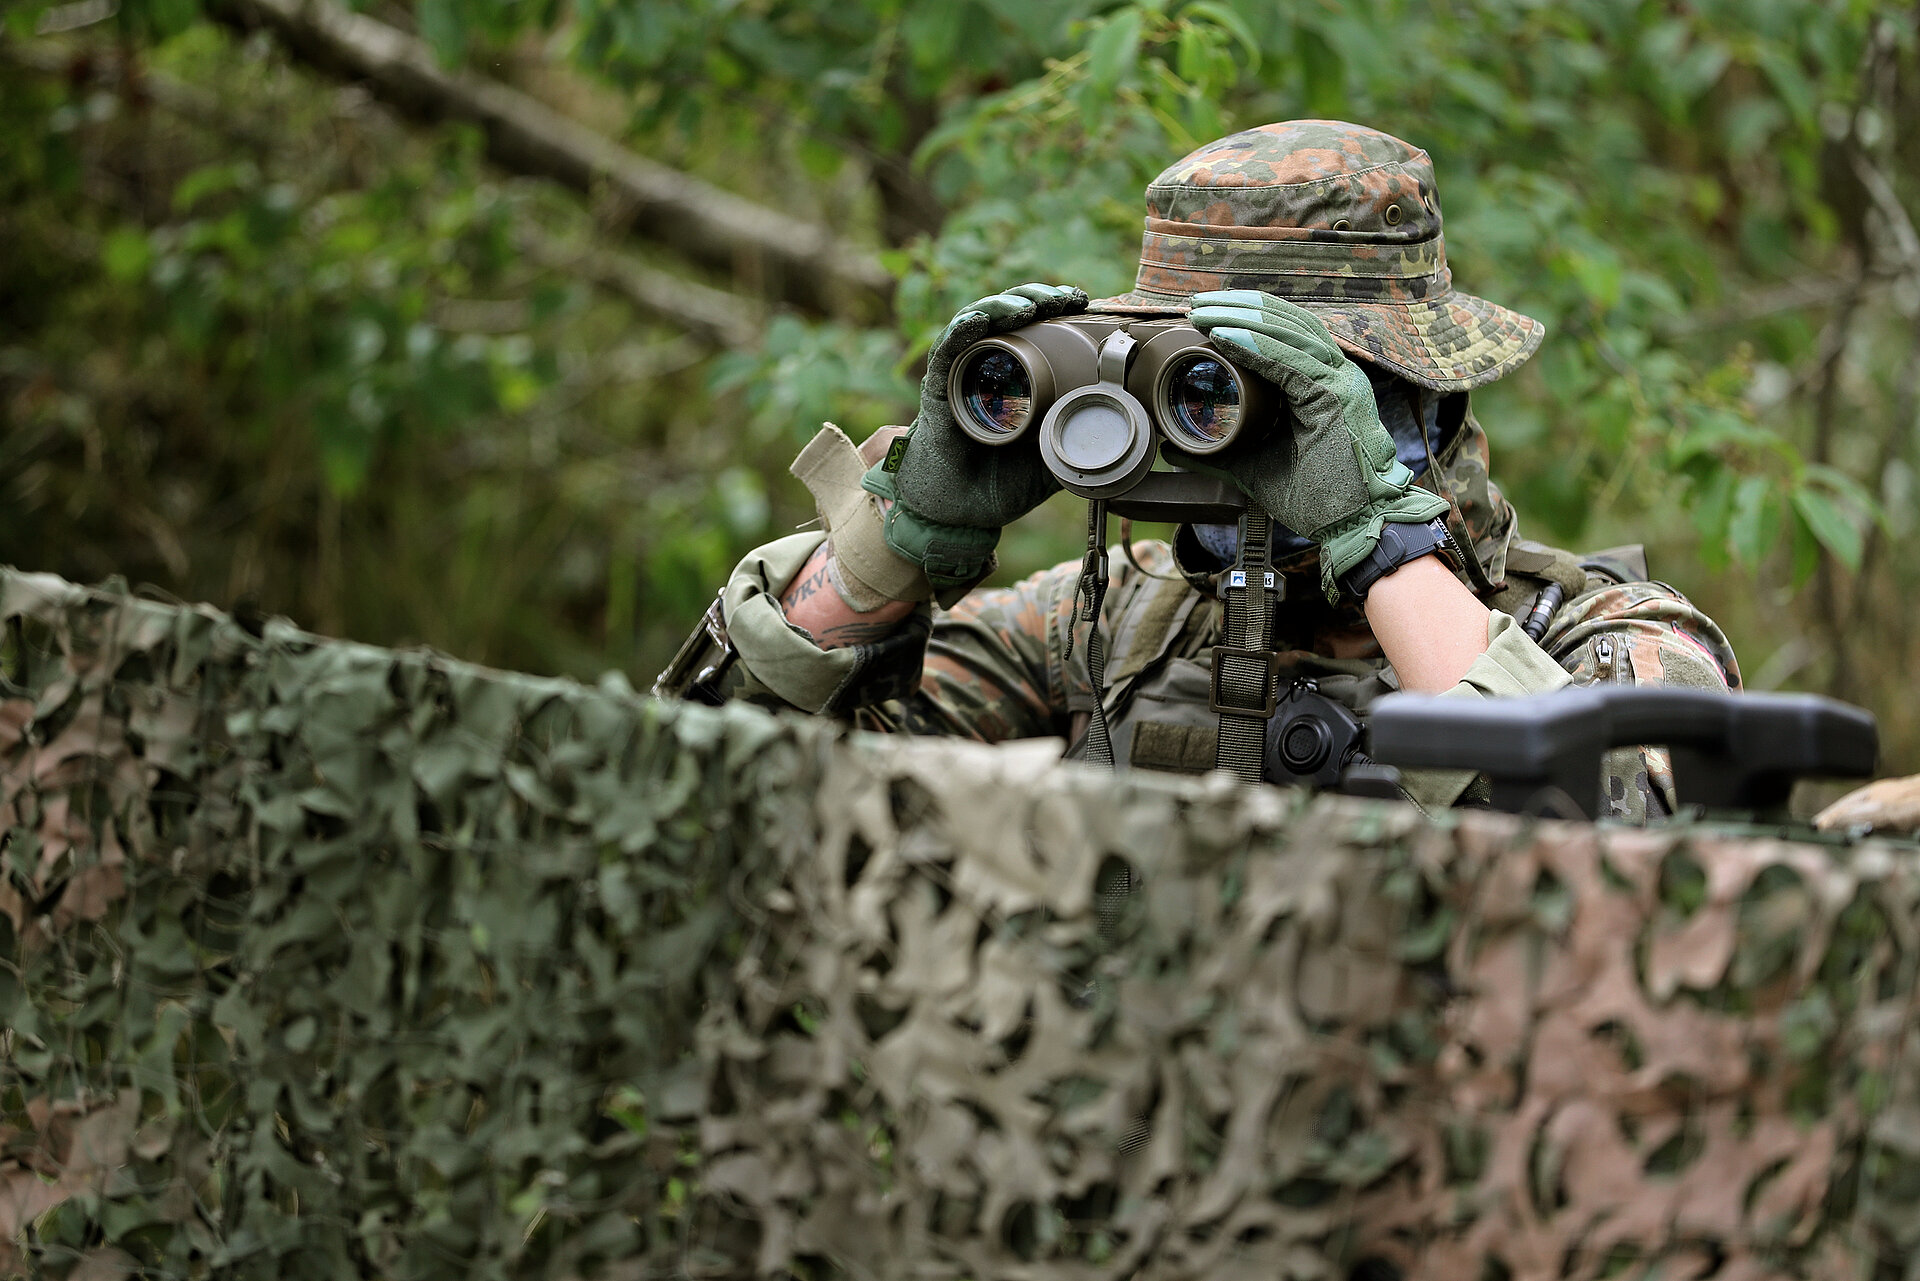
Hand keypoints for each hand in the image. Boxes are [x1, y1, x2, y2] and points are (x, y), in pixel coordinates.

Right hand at [863, 283, 1087, 588]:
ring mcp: (961, 376)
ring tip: (1030, 306)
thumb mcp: (1053, 462)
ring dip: (1004, 306)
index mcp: (1016, 380)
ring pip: (979, 322)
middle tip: (1064, 299)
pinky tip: (981, 319)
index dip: (1057, 311)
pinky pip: (947, 350)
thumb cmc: (998, 486)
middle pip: (1009, 317)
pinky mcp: (938, 389)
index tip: (1082, 302)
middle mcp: (987, 369)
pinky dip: (963, 329)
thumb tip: (1125, 434)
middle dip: (1037, 299)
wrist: (958, 517)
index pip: (1035, 330)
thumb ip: (1080, 445)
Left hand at [1166, 289, 1447, 600]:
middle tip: (1195, 305)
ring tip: (1204, 314)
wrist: (1357, 527)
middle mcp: (1336, 374)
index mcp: (1322, 382)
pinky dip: (1257, 346)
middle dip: (1237, 308)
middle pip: (1285, 322)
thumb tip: (1173, 447)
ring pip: (1288, 332)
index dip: (1244, 317)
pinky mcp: (1338, 397)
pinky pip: (1292, 362)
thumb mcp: (1255, 468)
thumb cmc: (1319, 498)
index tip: (1202, 314)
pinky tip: (1226, 337)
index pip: (1283, 333)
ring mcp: (1341, 381)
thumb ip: (1218, 453)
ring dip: (1241, 319)